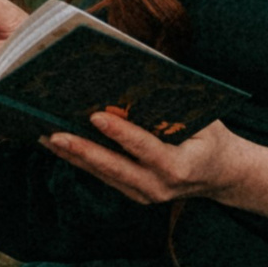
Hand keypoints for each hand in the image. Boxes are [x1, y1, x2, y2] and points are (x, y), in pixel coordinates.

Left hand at [40, 109, 247, 206]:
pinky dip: (80, 159)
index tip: (96, 116)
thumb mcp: (203, 118)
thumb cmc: (212, 137)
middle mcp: (158, 187)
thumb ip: (172, 103)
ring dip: (72, 155)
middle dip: (82, 149)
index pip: (144, 148)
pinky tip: (59, 144)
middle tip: (54, 132)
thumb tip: (140, 71)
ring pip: (101, 174)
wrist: (222, 176)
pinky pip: (102, 176)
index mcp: (179, 167)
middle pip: (113, 167)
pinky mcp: (132, 194)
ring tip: (45, 135)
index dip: (121, 133)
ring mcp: (144, 195)